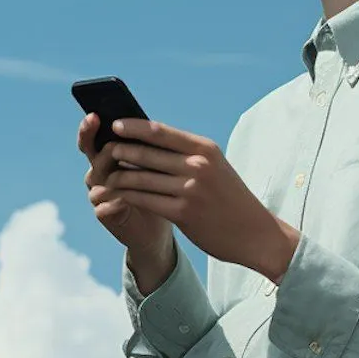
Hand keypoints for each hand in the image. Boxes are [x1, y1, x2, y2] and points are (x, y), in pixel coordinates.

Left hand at [94, 117, 300, 283]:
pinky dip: (127, 197)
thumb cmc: (229, 198)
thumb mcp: (214, 167)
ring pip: (140, 178)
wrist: (254, 233)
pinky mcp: (183, 213)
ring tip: (105, 177)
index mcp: (204, 149)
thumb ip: (186, 154)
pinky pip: (144, 200)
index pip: (160, 131)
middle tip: (104, 153)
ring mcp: (190, 190)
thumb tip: (147, 141)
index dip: (133, 127)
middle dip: (120, 152)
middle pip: (145, 153)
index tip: (114, 125)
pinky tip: (117, 197)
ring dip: (118, 177)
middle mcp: (197, 165)